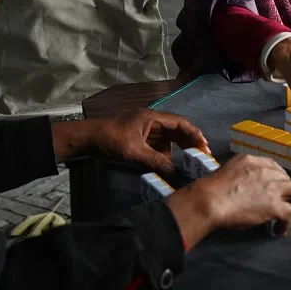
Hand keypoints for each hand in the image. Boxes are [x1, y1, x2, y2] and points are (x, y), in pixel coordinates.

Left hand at [53, 109, 209, 173]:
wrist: (86, 140)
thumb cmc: (109, 140)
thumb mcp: (134, 151)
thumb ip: (155, 161)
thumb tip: (173, 172)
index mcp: (151, 117)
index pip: (179, 123)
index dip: (194, 133)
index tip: (204, 146)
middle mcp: (150, 122)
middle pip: (176, 130)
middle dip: (189, 142)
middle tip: (201, 156)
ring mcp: (144, 130)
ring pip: (167, 139)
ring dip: (177, 149)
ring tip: (187, 162)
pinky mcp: (138, 139)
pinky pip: (157, 146)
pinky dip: (164, 154)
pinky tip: (167, 164)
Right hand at [166, 154, 290, 248]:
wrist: (211, 200)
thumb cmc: (211, 189)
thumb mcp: (227, 171)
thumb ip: (240, 174)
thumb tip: (243, 186)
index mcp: (252, 160)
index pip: (272, 166)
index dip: (276, 178)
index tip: (274, 187)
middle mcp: (265, 170)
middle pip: (285, 177)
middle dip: (286, 189)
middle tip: (283, 201)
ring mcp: (272, 187)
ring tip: (289, 214)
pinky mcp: (274, 205)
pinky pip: (290, 212)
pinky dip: (287, 222)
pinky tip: (280, 229)